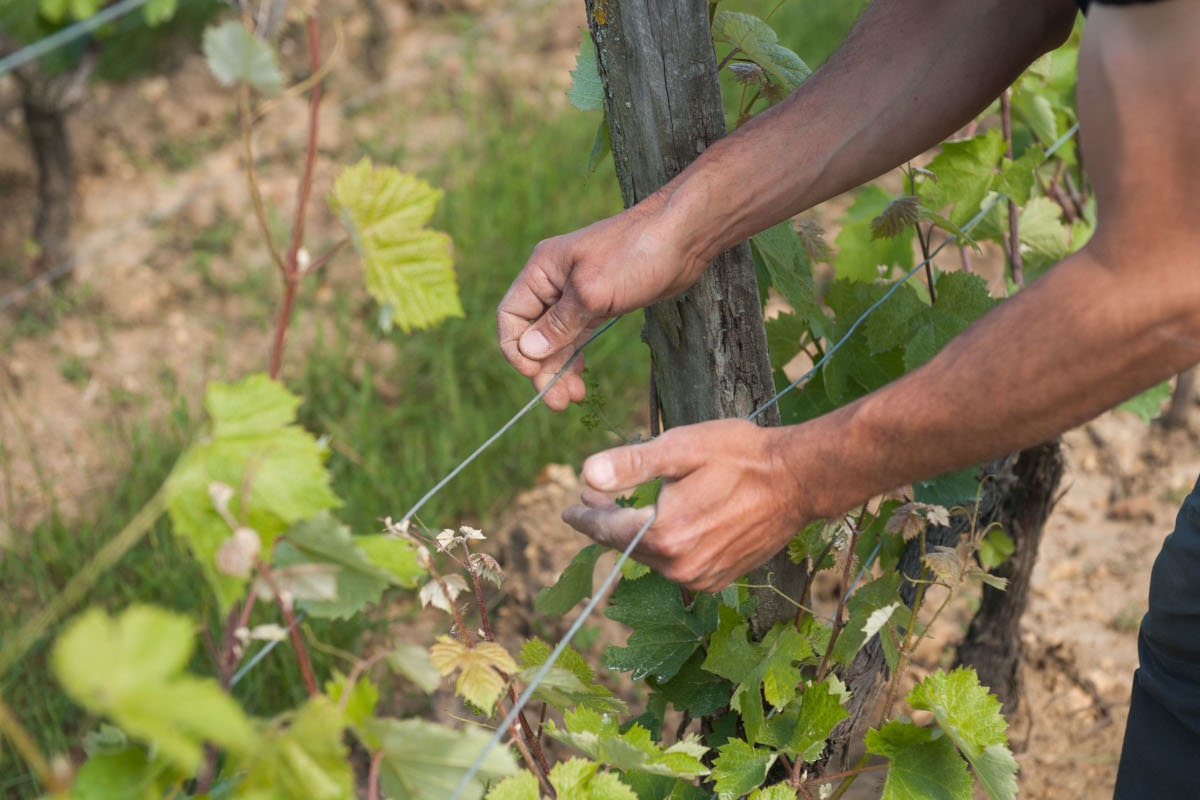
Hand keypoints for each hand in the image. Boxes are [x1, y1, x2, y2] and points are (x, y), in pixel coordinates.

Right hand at [497, 194, 703, 409]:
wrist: (683, 238)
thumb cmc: (637, 254)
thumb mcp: (593, 291)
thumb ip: (559, 323)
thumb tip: (529, 351)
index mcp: (542, 270)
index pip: (511, 316)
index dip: (517, 350)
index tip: (535, 375)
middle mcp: (553, 283)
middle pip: (532, 334)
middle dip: (542, 369)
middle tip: (558, 403)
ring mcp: (576, 294)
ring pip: (555, 340)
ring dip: (559, 369)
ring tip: (572, 399)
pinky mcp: (599, 304)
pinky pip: (576, 337)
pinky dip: (576, 358)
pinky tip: (580, 379)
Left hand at [562, 419, 811, 591]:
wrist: (798, 480)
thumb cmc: (740, 456)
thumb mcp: (681, 448)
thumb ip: (632, 464)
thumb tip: (586, 475)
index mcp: (665, 534)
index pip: (608, 529)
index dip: (585, 515)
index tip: (568, 510)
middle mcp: (680, 566)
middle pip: (628, 545)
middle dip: (609, 521)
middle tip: (594, 497)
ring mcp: (701, 578)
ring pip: (653, 557)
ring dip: (639, 534)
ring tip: (631, 507)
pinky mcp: (719, 579)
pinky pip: (678, 566)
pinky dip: (667, 547)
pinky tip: (670, 524)